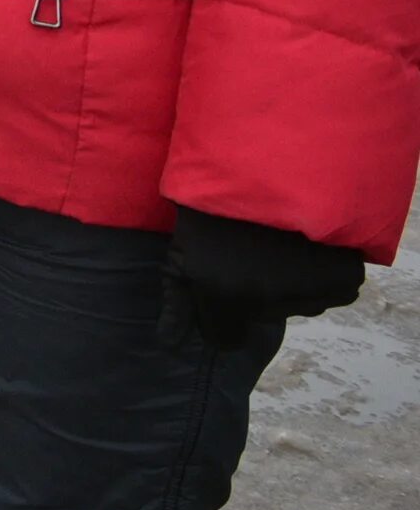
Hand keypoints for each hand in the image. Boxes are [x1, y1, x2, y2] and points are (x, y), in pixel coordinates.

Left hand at [160, 207, 363, 349]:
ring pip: (300, 304)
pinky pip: (333, 289)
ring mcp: (307, 289)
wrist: (266, 163)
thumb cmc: (213, 204)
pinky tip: (306, 245)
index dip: (219, 312)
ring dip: (292, 282)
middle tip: (251, 251)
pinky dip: (323, 273)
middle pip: (262, 317)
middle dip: (255, 291)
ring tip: (278, 242)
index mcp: (222, 294)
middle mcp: (266, 299)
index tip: (221, 284)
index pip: (223, 339)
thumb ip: (175, 304)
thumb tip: (167, 346)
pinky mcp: (343, 276)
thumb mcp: (181, 249)